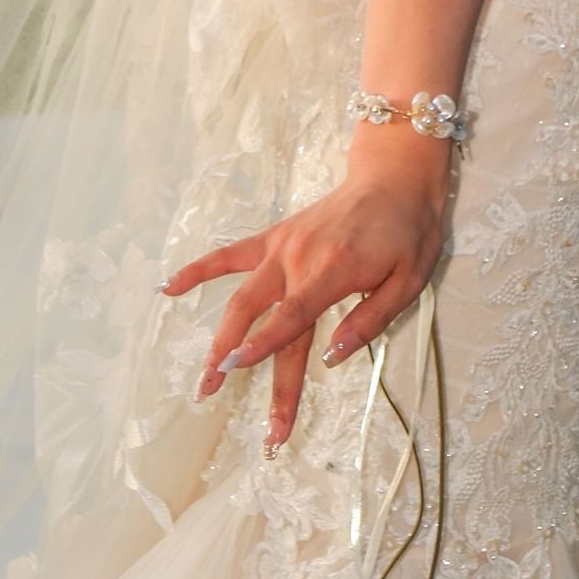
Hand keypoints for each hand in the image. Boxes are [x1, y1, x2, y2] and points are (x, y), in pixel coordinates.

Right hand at [165, 148, 449, 449]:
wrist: (396, 177)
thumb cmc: (409, 232)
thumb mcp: (409, 280)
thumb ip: (369, 321)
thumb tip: (331, 358)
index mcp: (335, 270)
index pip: (292, 315)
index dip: (263, 344)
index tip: (234, 369)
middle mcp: (300, 258)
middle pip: (260, 317)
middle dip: (240, 363)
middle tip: (218, 401)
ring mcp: (283, 246)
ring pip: (241, 296)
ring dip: (220, 338)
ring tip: (204, 379)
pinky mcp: (276, 237)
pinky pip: (231, 254)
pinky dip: (199, 269)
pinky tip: (169, 287)